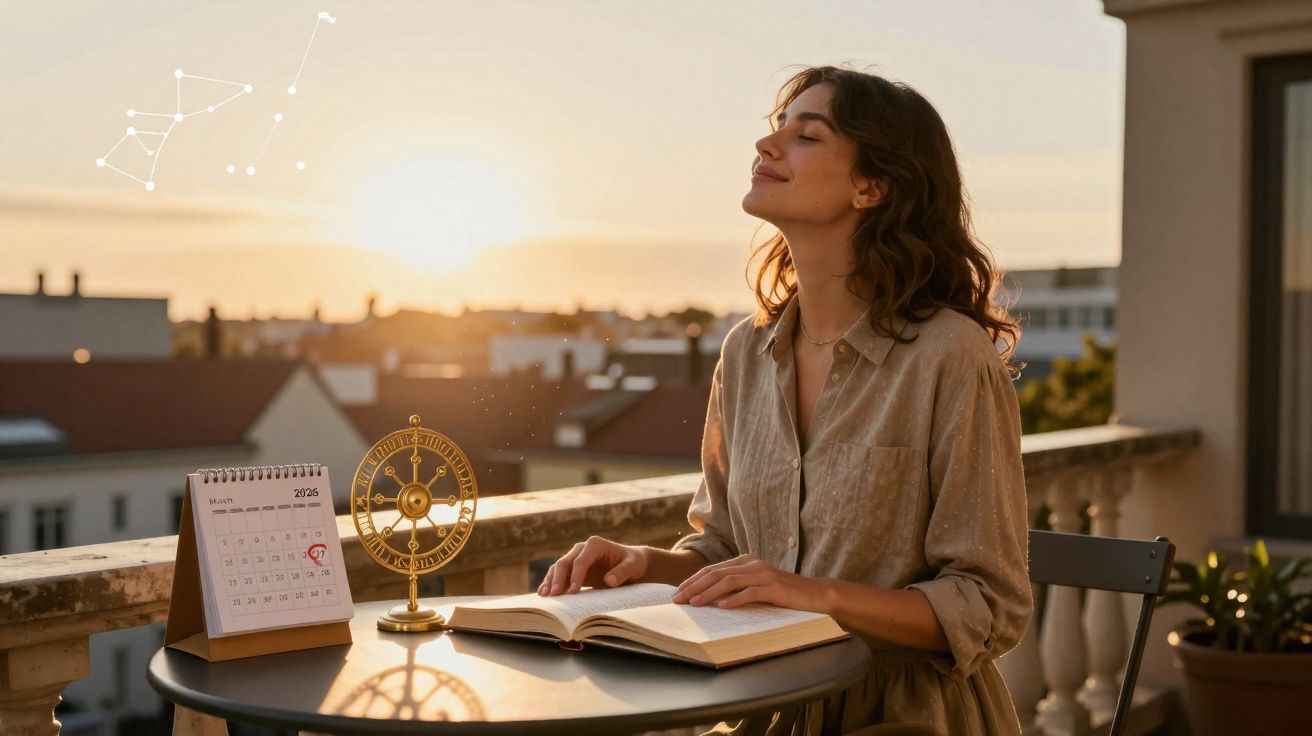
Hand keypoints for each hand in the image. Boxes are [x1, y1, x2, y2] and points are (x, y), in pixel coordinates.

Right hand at [538, 536, 648, 595]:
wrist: (630, 564)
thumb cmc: (633, 563)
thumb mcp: (633, 566)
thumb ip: (623, 572)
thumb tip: (609, 581)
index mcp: (595, 544)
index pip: (581, 560)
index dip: (576, 575)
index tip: (573, 591)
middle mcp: (581, 549)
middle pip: (565, 562)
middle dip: (559, 578)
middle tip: (555, 594)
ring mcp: (575, 558)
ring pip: (558, 568)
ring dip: (551, 581)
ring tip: (545, 596)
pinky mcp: (572, 569)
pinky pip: (558, 575)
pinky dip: (550, 583)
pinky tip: (543, 593)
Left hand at [671, 554, 828, 611]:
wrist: (816, 594)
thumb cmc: (783, 595)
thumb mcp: (756, 587)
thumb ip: (736, 588)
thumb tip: (707, 600)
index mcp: (745, 562)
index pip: (712, 570)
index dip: (692, 581)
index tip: (676, 594)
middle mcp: (752, 564)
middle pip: (716, 573)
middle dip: (694, 586)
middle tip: (678, 600)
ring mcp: (764, 574)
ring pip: (729, 581)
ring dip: (709, 593)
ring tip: (695, 604)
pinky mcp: (774, 588)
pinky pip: (751, 592)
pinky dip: (735, 599)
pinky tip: (723, 607)